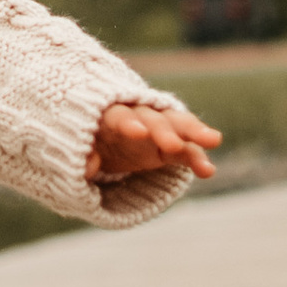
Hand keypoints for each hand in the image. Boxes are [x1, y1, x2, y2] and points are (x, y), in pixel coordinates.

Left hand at [88, 98, 220, 182]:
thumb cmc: (82, 145)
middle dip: (163, 131)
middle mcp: (135, 118)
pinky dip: (197, 159)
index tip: (137, 133)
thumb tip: (90, 164)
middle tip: (173, 145)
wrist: (94, 144)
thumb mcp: (72, 153)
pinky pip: (186, 151)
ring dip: (193, 133)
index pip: (117, 116)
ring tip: (213, 140)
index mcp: (106, 117)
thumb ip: (80, 157)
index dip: (127, 123)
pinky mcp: (168, 147)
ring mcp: (154, 131)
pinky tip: (208, 171)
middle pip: (151, 119)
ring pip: (176, 125)